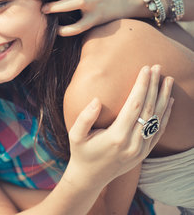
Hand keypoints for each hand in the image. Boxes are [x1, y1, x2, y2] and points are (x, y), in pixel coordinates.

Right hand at [65, 65, 172, 188]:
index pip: (135, 105)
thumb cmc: (80, 152)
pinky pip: (159, 131)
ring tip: (168, 79)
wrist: (90, 178)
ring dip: (164, 97)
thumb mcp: (75, 135)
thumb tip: (97, 99)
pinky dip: (166, 115)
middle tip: (157, 67)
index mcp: (117, 136)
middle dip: (154, 86)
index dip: (141, 85)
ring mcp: (141, 149)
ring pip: (158, 119)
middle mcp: (133, 143)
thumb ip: (85, 117)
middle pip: (149, 109)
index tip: (145, 69)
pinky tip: (169, 101)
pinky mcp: (144, 152)